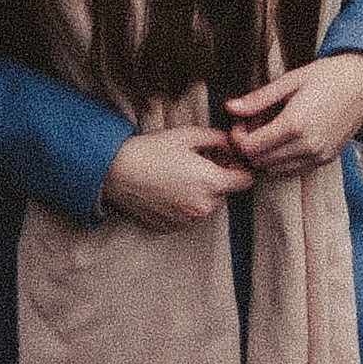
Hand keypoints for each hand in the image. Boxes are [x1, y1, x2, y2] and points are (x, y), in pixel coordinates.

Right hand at [100, 115, 254, 229]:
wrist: (116, 172)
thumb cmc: (152, 151)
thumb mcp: (188, 135)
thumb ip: (218, 138)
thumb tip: (232, 143)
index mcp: (212, 183)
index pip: (246, 181)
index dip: (241, 168)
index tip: (229, 160)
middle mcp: (203, 207)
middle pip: (225, 193)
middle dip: (217, 179)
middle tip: (198, 163)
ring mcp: (187, 220)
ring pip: (207, 205)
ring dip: (201, 192)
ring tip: (179, 175)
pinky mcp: (172, 227)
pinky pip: (189, 215)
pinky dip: (184, 204)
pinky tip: (168, 188)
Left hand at [222, 52, 362, 177]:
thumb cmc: (329, 77)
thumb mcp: (290, 81)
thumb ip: (259, 98)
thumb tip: (230, 107)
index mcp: (295, 124)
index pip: (251, 148)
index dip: (238, 137)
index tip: (240, 123)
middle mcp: (307, 145)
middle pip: (259, 161)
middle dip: (249, 146)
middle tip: (254, 124)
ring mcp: (318, 156)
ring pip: (273, 170)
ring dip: (264, 155)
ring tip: (270, 130)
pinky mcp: (324, 160)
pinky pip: (291, 170)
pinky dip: (280, 160)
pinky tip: (284, 139)